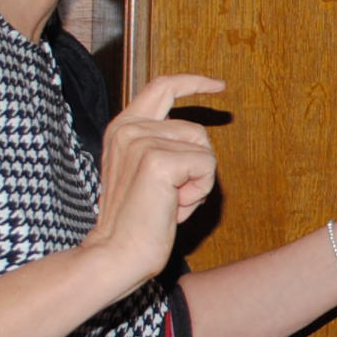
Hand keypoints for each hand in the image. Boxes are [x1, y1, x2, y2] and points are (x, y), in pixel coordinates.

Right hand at [82, 74, 223, 294]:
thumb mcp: (147, 173)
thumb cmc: (138, 221)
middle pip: (196, 129)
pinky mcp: (158, 161)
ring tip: (168, 201)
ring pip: (204, 148)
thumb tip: (197, 136)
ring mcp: (141, 141)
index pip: (162, 87)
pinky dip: (199, 191)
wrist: (116, 254)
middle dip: (197, 165)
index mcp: (123, 128)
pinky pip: (206, 166)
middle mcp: (129, 129)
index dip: (193, 82)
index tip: (219, 86)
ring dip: (197, 181)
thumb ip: (163, 146)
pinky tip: (173, 206)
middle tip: (170, 196)